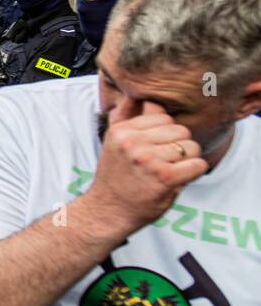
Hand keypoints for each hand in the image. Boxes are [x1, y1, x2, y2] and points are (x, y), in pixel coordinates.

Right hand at [84, 102, 207, 232]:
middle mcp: (132, 141)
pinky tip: (178, 179)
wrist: (108, 210)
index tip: (154, 148)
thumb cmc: (116, 177)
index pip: (162, 115)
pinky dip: (194, 172)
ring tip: (169, 171)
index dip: (164, 132)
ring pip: (191, 146)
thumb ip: (127, 117)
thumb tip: (139, 95)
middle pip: (180, 129)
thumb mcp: (113, 142)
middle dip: (178, 145)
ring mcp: (148, 158)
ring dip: (186, 160)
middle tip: (164, 162)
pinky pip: (198, 164)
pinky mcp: (164, 176)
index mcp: (121, 130)